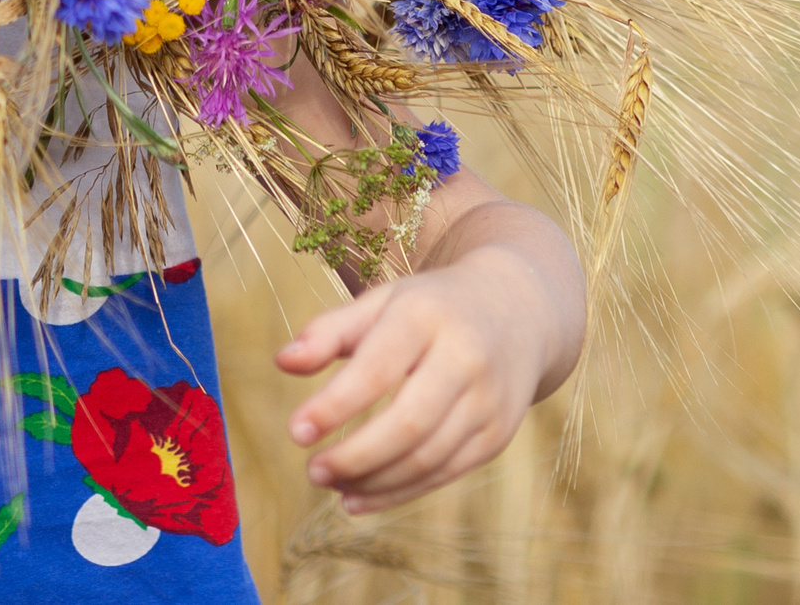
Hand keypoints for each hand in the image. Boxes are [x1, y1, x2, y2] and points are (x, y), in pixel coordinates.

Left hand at [275, 249, 554, 514]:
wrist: (517, 311)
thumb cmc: (429, 307)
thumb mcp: (381, 301)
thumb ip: (329, 330)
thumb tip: (282, 362)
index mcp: (426, 318)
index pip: (377, 369)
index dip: (335, 406)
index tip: (295, 432)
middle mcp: (464, 360)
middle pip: (408, 424)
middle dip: (356, 456)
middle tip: (312, 471)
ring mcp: (487, 401)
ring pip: (428, 457)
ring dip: (375, 481)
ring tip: (331, 484)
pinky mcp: (497, 435)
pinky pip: (445, 473)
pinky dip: (400, 493)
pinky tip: (360, 497)